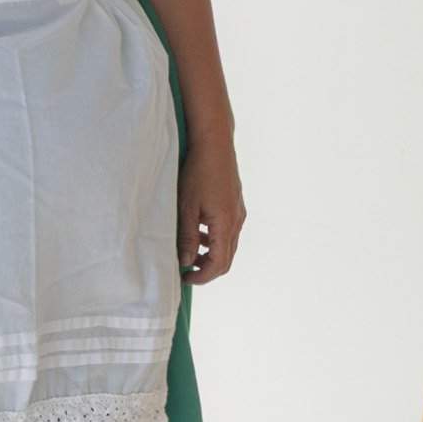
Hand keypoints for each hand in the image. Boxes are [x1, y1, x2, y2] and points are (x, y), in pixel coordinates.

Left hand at [177, 131, 245, 284]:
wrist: (214, 144)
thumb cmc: (198, 173)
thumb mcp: (187, 208)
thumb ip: (188, 237)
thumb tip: (187, 261)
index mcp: (226, 224)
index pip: (219, 264)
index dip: (202, 276)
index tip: (184, 277)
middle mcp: (237, 220)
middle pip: (227, 257)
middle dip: (207, 268)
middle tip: (186, 270)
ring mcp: (238, 211)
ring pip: (228, 244)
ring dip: (210, 253)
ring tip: (189, 251)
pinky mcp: (235, 203)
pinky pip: (228, 230)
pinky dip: (214, 238)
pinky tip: (199, 231)